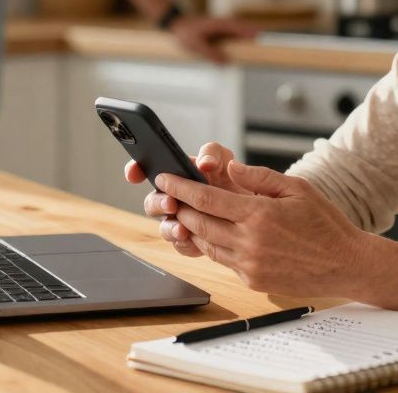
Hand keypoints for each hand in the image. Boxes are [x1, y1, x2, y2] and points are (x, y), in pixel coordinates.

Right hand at [125, 142, 249, 256]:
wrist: (263, 213)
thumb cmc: (245, 180)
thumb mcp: (231, 159)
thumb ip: (215, 155)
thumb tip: (204, 163)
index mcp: (184, 170)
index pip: (151, 167)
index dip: (136, 169)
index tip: (133, 173)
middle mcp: (179, 195)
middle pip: (154, 199)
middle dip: (157, 202)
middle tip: (170, 203)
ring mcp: (185, 218)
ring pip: (164, 223)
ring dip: (169, 226)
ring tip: (182, 229)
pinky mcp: (194, 238)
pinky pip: (180, 243)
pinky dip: (184, 242)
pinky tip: (192, 240)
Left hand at [154, 160, 366, 296]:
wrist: (346, 264)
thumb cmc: (325, 223)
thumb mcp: (297, 188)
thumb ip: (260, 177)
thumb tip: (231, 168)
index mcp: (259, 214)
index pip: (207, 199)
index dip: (181, 188)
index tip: (165, 179)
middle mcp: (250, 241)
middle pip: (199, 223)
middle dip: (180, 208)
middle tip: (168, 195)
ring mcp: (250, 264)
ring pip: (207, 244)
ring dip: (192, 228)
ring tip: (185, 214)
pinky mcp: (253, 280)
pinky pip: (224, 261)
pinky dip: (214, 246)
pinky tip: (214, 234)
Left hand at [167, 15, 258, 62]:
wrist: (176, 24)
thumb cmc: (185, 32)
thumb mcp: (196, 45)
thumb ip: (211, 53)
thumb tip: (226, 62)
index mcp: (220, 25)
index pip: (239, 28)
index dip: (250, 32)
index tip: (260, 36)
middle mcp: (223, 24)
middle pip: (242, 28)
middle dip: (253, 34)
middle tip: (264, 41)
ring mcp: (221, 28)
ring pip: (238, 32)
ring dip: (247, 37)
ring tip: (257, 45)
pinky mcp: (219, 32)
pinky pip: (232, 36)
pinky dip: (239, 40)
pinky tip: (242, 47)